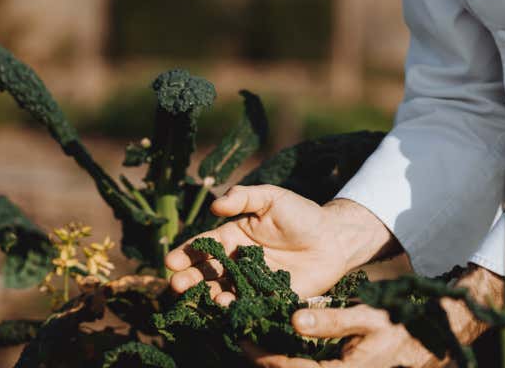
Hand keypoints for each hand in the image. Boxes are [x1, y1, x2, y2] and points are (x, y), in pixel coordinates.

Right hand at [164, 185, 390, 300]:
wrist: (334, 238)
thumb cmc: (301, 214)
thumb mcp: (271, 198)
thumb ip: (243, 197)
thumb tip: (215, 205)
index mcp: (233, 237)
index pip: (204, 246)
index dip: (186, 253)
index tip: (170, 261)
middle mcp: (237, 262)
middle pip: (207, 273)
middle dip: (189, 279)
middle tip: (176, 284)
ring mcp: (251, 282)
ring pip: (223, 291)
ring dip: (209, 296)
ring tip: (202, 297)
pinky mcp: (269, 298)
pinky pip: (249, 304)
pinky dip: (236, 306)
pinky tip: (227, 306)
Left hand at [243, 306, 447, 367]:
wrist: (424, 342)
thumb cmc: (397, 327)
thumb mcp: (367, 318)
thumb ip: (332, 320)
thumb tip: (295, 320)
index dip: (267, 359)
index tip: (245, 342)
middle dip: (265, 364)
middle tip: (240, 345)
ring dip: (276, 364)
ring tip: (251, 347)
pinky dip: (290, 364)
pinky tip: (276, 351)